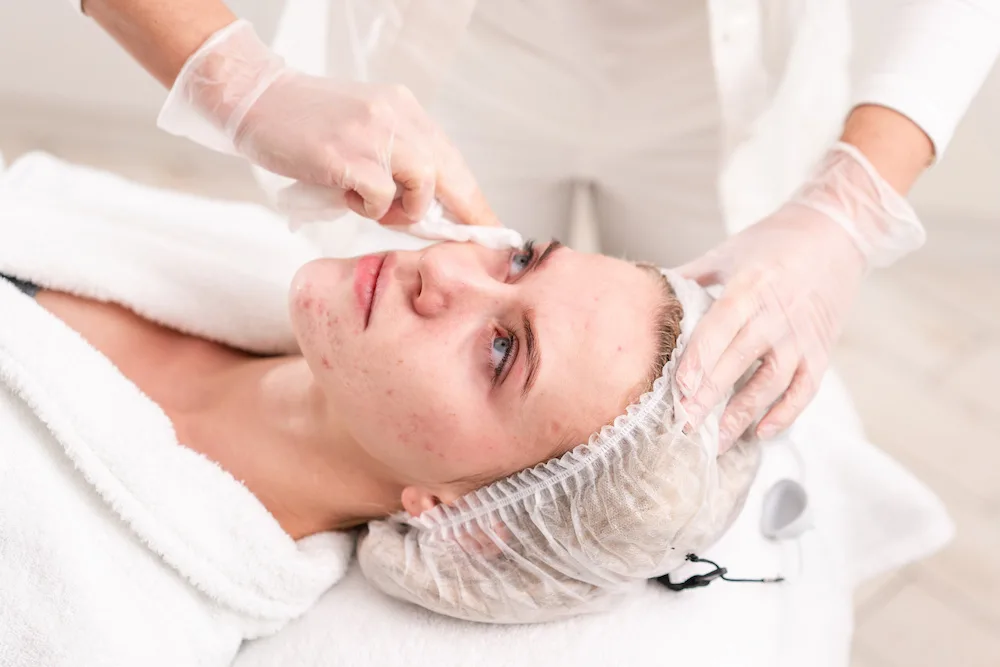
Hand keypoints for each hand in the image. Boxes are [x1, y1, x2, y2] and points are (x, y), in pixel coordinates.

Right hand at [158, 20, 497, 226]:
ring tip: (372, 206)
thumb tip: (428, 210)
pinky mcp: (347, 156)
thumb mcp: (364, 131)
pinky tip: (344, 195)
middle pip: (451, 173)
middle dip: (465, 214)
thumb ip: (396, 161)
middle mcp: (396, 116)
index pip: (452, 158)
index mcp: (404, 109)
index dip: (473, 197)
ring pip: (423, 185)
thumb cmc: (306, 126)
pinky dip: (369, 208)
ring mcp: (373, 134)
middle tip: (469, 241)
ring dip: (403, 210)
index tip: (490, 226)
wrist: (254, 99)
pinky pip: (382, 197)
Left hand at [676, 143, 925, 452]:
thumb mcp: (727, 253)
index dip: (701, 359)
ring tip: (717, 440)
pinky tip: (761, 433)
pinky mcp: (821, 350)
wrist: (835, 232)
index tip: (680, 388)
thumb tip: (649, 297)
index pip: (721, 327)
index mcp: (750, 286)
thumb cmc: (772, 242)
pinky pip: (805, 390)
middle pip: (740, 361)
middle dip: (711, 396)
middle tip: (684, 425)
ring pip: (772, 383)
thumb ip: (689, 278)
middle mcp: (777, 314)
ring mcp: (801, 335)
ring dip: (744, 414)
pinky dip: (786, 414)